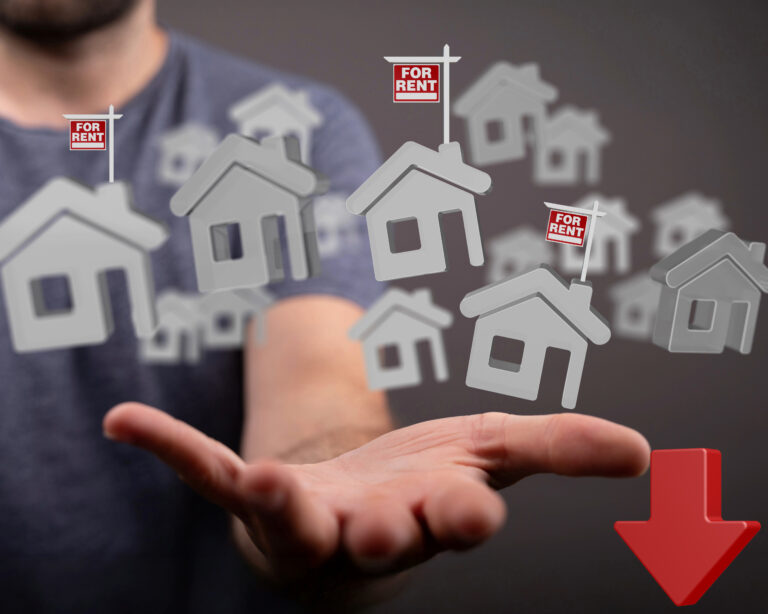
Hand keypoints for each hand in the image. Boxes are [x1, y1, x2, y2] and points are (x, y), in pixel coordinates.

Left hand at [103, 404, 648, 598]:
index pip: (460, 519)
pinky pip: (209, 476)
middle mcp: (371, 527)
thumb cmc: (428, 486)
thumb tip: (644, 451)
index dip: (467, 512)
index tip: (474, 507)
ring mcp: (309, 516)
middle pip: (384, 531)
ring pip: (295, 519)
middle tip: (385, 525)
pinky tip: (123, 419)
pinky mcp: (256, 498)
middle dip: (389, 527)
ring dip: (280, 504)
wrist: (359, 514)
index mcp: (434, 514)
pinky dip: (171, 449)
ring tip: (263, 483)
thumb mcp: (494, 452)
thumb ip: (563, 451)